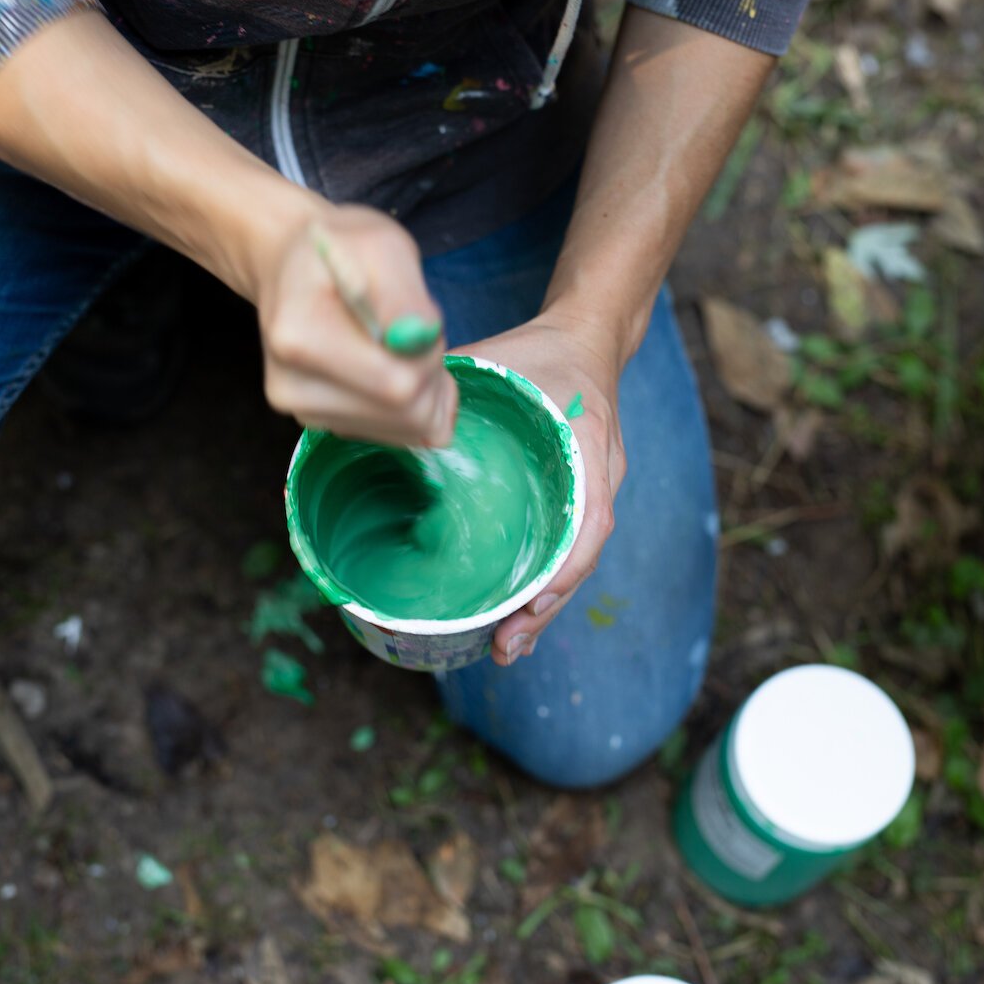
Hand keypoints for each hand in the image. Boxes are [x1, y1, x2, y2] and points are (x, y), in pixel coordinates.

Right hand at [255, 205, 457, 447]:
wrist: (292, 266)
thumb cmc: (339, 248)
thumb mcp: (380, 245)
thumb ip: (402, 294)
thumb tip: (420, 341)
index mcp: (299, 339)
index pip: (397, 385)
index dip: (428, 355)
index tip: (419, 317)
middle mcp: (292, 389)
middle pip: (406, 415)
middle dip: (430, 372)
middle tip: (414, 329)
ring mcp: (306, 414)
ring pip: (407, 430)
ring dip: (424, 388)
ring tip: (399, 343)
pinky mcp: (324, 427)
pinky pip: (398, 435)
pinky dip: (413, 405)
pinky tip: (394, 367)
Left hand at [454, 312, 626, 664]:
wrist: (587, 336)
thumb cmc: (538, 351)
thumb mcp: (496, 360)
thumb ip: (448, 385)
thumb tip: (385, 417)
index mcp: (586, 443)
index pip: (590, 515)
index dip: (564, 564)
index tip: (533, 599)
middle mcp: (599, 476)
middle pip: (581, 555)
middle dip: (546, 606)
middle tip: (507, 646)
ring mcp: (593, 491)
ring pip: (574, 560)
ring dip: (544, 606)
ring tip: (507, 647)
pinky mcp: (578, 499)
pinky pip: (565, 548)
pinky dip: (543, 584)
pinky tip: (515, 614)